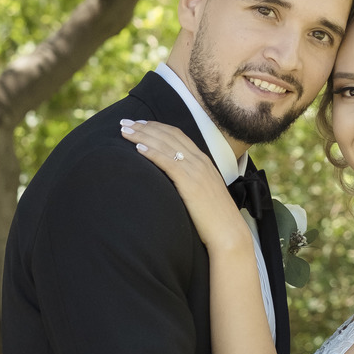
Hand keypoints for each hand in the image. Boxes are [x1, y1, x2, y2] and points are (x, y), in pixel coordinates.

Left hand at [120, 120, 249, 254]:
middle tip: (125, 122)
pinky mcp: (190, 183)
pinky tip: (138, 148)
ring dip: (142, 136)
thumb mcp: (203, 191)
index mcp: (203, 160)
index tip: (139, 124)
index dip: (156, 127)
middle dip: (144, 127)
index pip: (177, 135)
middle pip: (168, 135)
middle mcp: (199, 161)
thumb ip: (191, 180)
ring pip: (165, 145)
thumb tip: (174, 179)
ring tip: (124, 131)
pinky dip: (152, 152)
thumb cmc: (214, 217)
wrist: (228, 232)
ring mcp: (196, 170)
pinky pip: (168, 162)